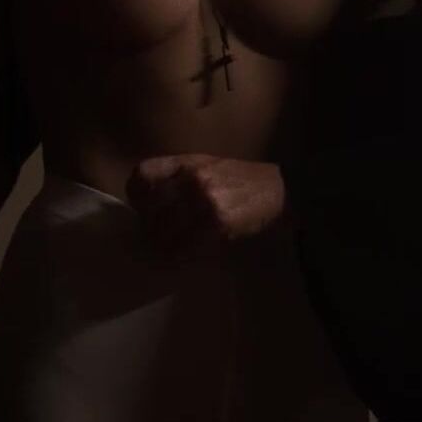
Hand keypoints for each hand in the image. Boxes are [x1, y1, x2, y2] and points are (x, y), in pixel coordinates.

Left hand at [127, 154, 284, 259]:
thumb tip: (150, 208)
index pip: (141, 176)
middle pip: (149, 211)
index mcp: (187, 163)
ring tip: (170, 252)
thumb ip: (180, 180)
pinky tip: (186, 259)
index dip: (137, 198)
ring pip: (162, 233)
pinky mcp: (216, 224)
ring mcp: (202, 201)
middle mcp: (191, 178)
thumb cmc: (247, 182)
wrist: (284, 192)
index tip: (143, 211)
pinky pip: (183, 248)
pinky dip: (179, 258)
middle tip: (159, 240)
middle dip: (150, 230)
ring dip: (162, 247)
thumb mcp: (210, 168)